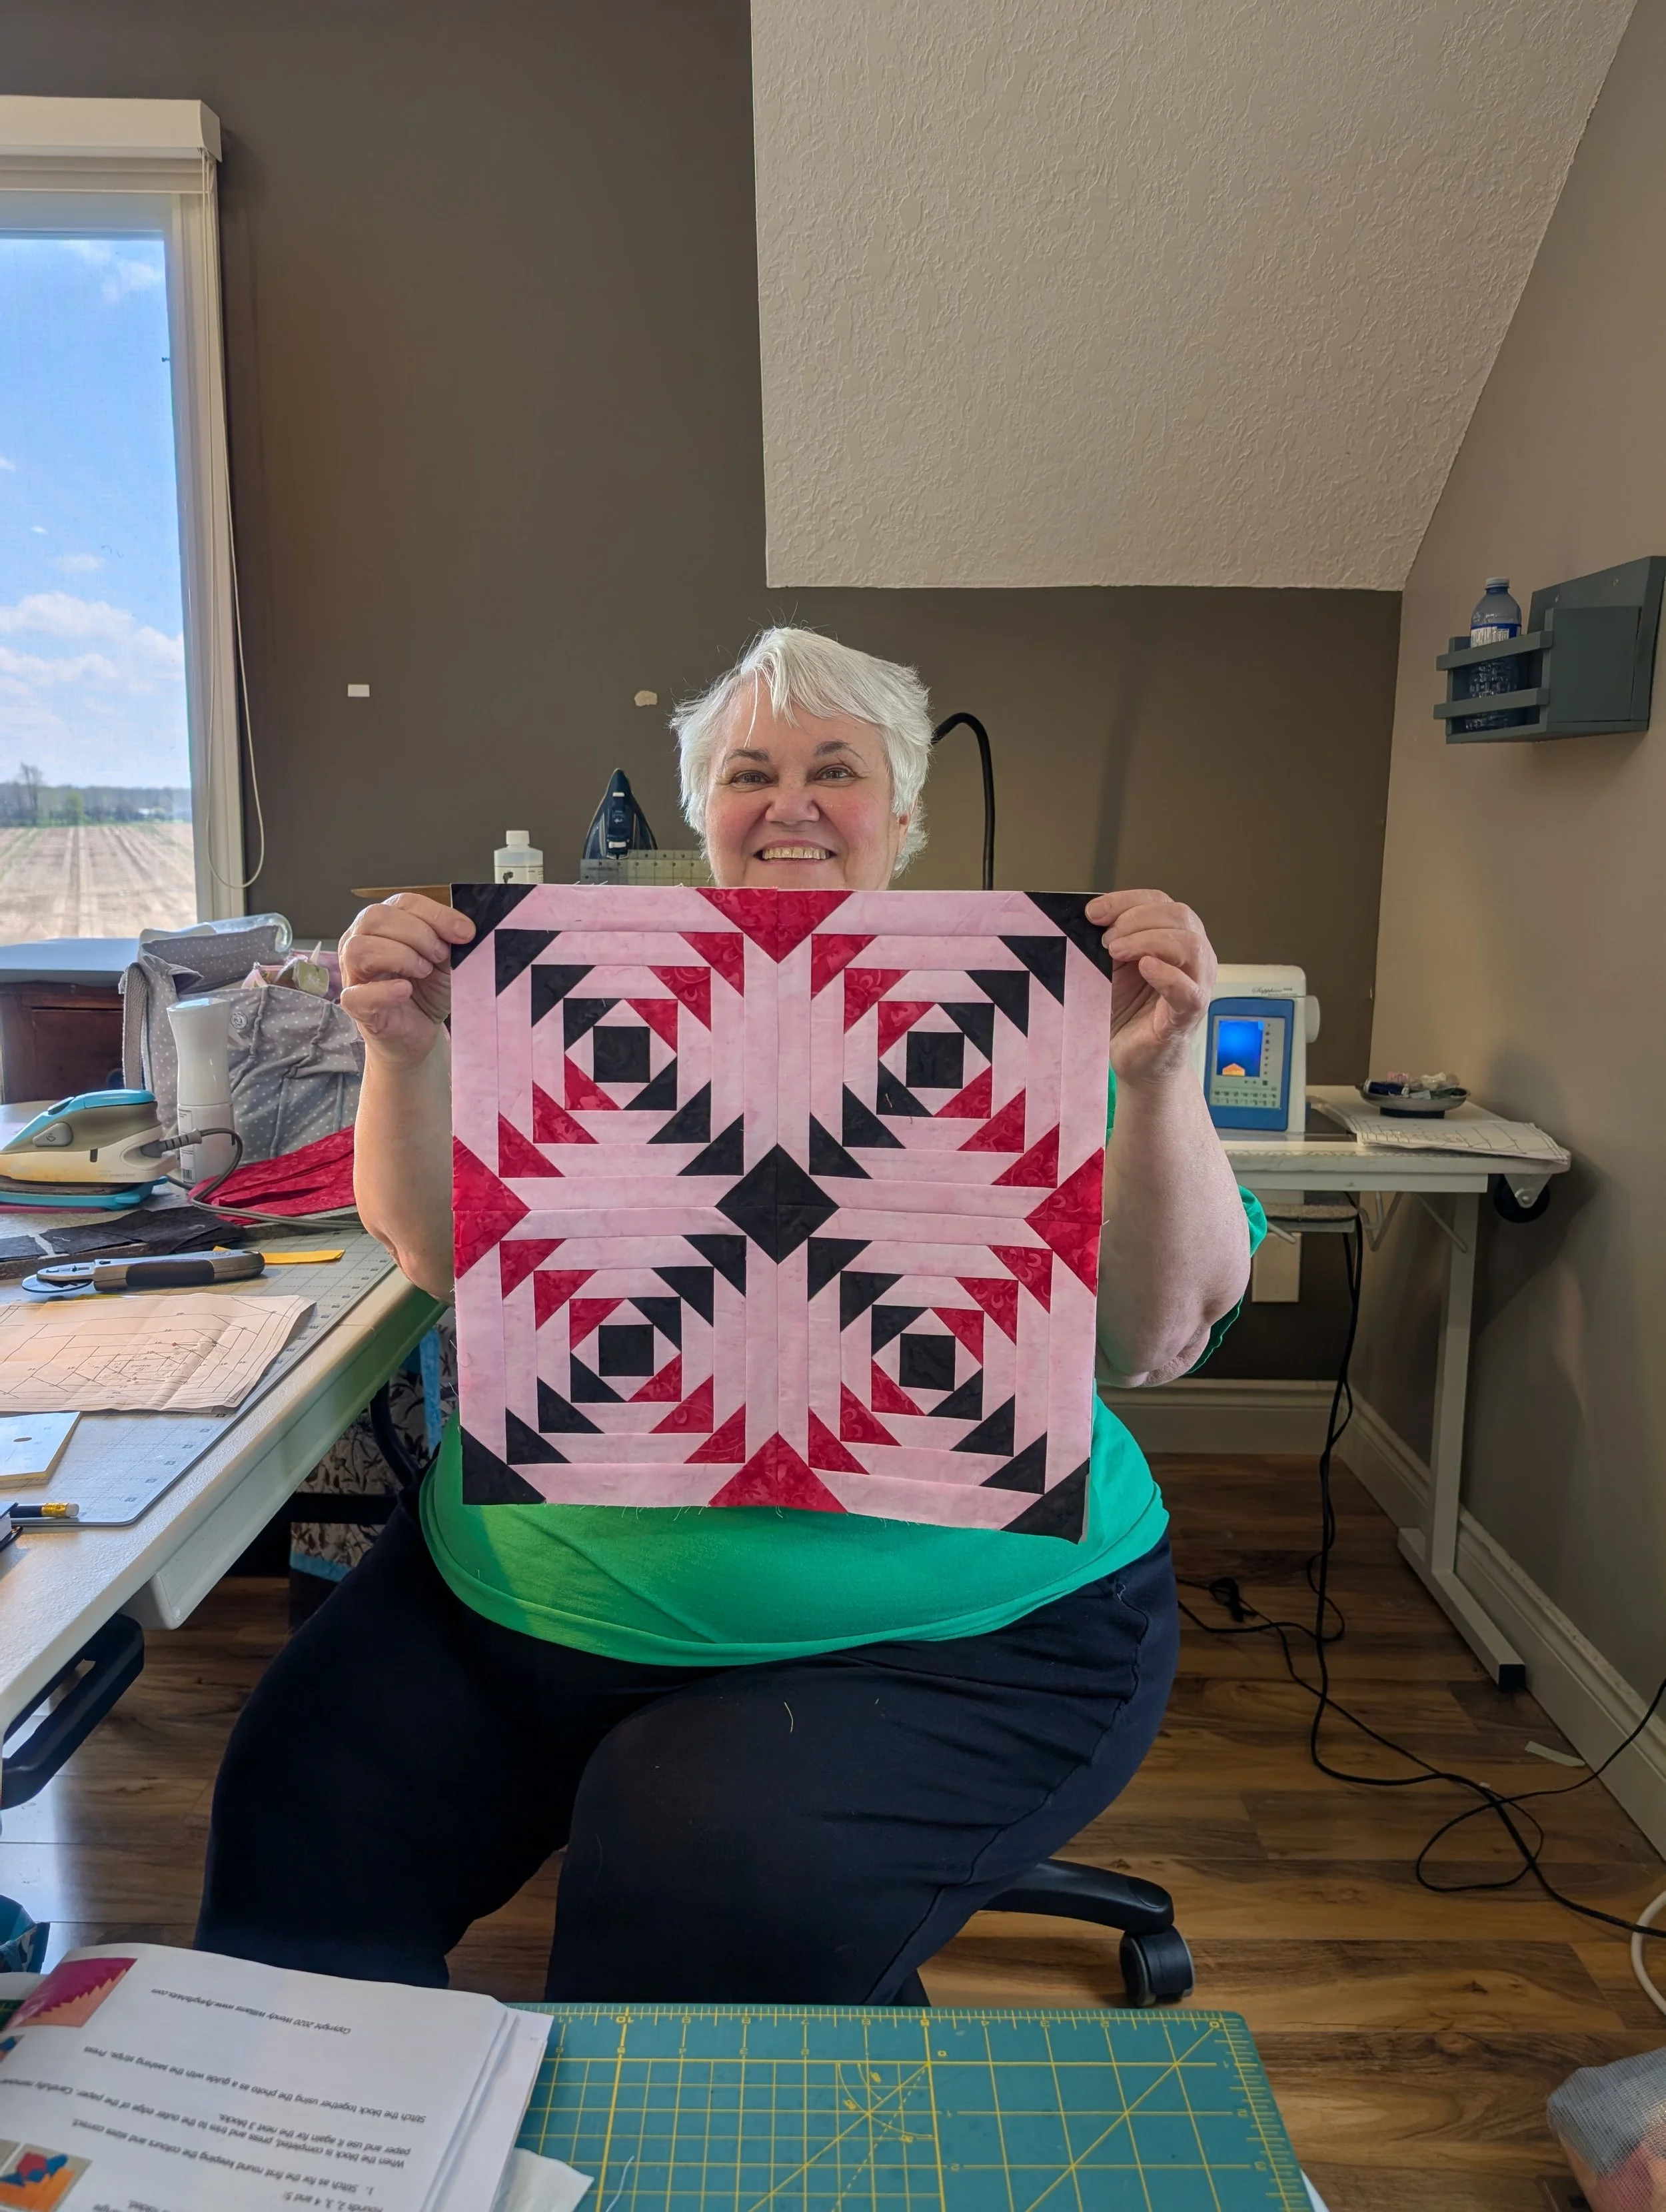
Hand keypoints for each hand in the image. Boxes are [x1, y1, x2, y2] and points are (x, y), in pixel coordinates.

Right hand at [338, 894, 474, 1064]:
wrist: (421, 1030)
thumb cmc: (428, 990)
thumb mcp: (446, 960)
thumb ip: (450, 941)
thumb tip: (464, 929)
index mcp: (385, 924)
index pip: (403, 902)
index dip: (436, 914)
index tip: (465, 932)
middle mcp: (362, 941)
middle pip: (375, 917)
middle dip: (417, 933)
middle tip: (440, 955)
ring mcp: (353, 973)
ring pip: (360, 948)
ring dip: (399, 956)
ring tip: (423, 971)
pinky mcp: (355, 1005)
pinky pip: (356, 994)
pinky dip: (384, 990)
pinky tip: (404, 990)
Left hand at [1086, 888, 1216, 1086]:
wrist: (1132, 1058)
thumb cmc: (1126, 1011)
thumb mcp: (1111, 967)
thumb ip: (1109, 941)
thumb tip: (1090, 917)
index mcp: (1176, 938)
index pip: (1160, 902)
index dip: (1127, 901)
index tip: (1093, 913)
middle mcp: (1194, 957)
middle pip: (1180, 916)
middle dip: (1137, 919)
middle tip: (1106, 937)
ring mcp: (1196, 985)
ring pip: (1190, 945)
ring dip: (1149, 940)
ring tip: (1116, 951)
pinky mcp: (1188, 1015)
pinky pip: (1188, 990)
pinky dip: (1166, 974)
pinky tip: (1144, 967)